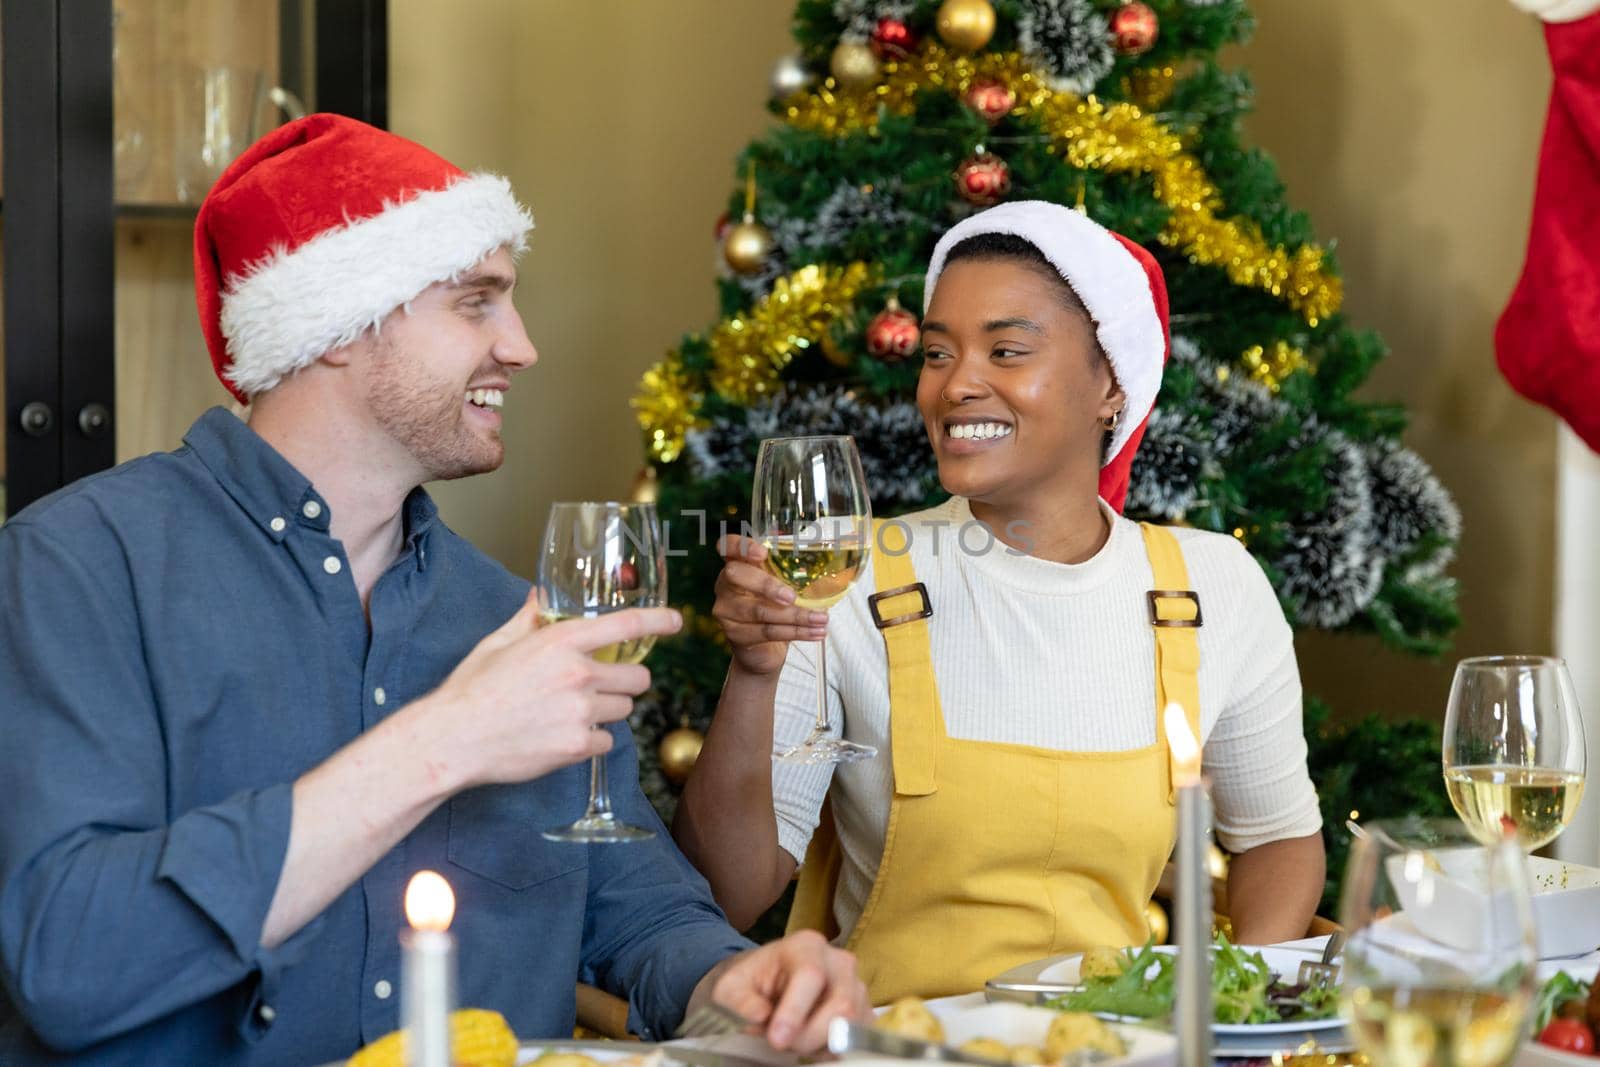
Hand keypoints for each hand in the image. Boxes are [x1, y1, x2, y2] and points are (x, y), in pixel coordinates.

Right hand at [421, 588, 682, 787]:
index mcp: (561, 642)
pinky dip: (591, 741)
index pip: (626, 625)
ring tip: (569, 713)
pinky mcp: (577, 746)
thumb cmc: (472, 689)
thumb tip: (541, 597)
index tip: (677, 621)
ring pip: (624, 710)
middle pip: (638, 678)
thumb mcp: (498, 643)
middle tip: (599, 687)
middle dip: (625, 682)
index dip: (659, 621)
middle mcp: (578, 674)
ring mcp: (581, 712)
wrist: (453, 739)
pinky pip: (607, 741)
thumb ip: (529, 618)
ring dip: (606, 711)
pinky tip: (561, 736)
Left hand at [691, 929, 869, 1052]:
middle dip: (809, 1035)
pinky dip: (832, 1048)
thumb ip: (740, 1001)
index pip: (811, 976)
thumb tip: (760, 1016)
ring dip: (820, 1043)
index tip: (776, 1039)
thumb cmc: (751, 984)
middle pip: (841, 1005)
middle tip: (781, 1043)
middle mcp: (839, 961)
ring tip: (794, 1038)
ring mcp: (856, 987)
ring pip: (852, 1025)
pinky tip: (811, 1043)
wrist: (768, 985)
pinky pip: (858, 1038)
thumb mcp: (731, 988)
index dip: (795, 1011)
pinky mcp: (864, 1011)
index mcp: (806, 946)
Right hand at [712, 535, 827, 676]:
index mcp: (738, 564)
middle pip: (736, 575)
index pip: (728, 546)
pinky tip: (816, 633)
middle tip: (792, 596)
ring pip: (759, 610)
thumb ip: (794, 574)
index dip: (741, 546)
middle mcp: (725, 585)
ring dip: (795, 615)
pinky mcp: (735, 634)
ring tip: (821, 619)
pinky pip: (767, 632)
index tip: (762, 552)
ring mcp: (726, 610)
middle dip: (767, 584)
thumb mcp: (783, 586)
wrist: (763, 651)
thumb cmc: (775, 609)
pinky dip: (796, 632)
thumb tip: (830, 570)